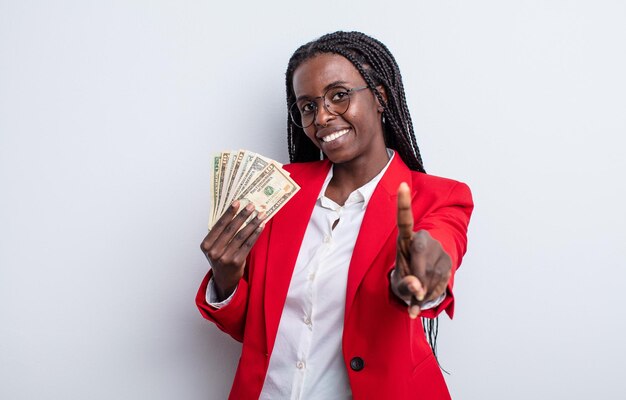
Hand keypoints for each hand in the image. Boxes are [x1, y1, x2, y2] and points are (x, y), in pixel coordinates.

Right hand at [200, 201, 265, 300]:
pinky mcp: (237, 262)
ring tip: (260, 215)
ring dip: (252, 223)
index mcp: (206, 245)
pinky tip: (260, 226)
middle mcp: (214, 252)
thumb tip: (236, 211)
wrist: (224, 278)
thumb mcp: (214, 246)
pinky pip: (248, 245)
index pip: (219, 225)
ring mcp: (225, 258)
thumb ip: (221, 232)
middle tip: (251, 206)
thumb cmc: (220, 257)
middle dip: (242, 215)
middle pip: (231, 229)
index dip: (229, 213)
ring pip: (241, 236)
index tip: (237, 202)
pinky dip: (255, 234)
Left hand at [391, 182, 451, 318]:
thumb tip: (417, 288)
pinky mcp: (448, 259)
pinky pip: (443, 278)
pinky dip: (434, 292)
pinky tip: (428, 295)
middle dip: (417, 275)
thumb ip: (404, 285)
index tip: (402, 185)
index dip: (403, 203)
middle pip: (420, 251)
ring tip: (418, 297)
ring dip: (426, 290)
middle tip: (414, 294)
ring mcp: (437, 248)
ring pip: (433, 269)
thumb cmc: (405, 279)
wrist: (422, 285)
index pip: (404, 220)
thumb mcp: (399, 284)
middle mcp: (423, 239)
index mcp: (405, 240)